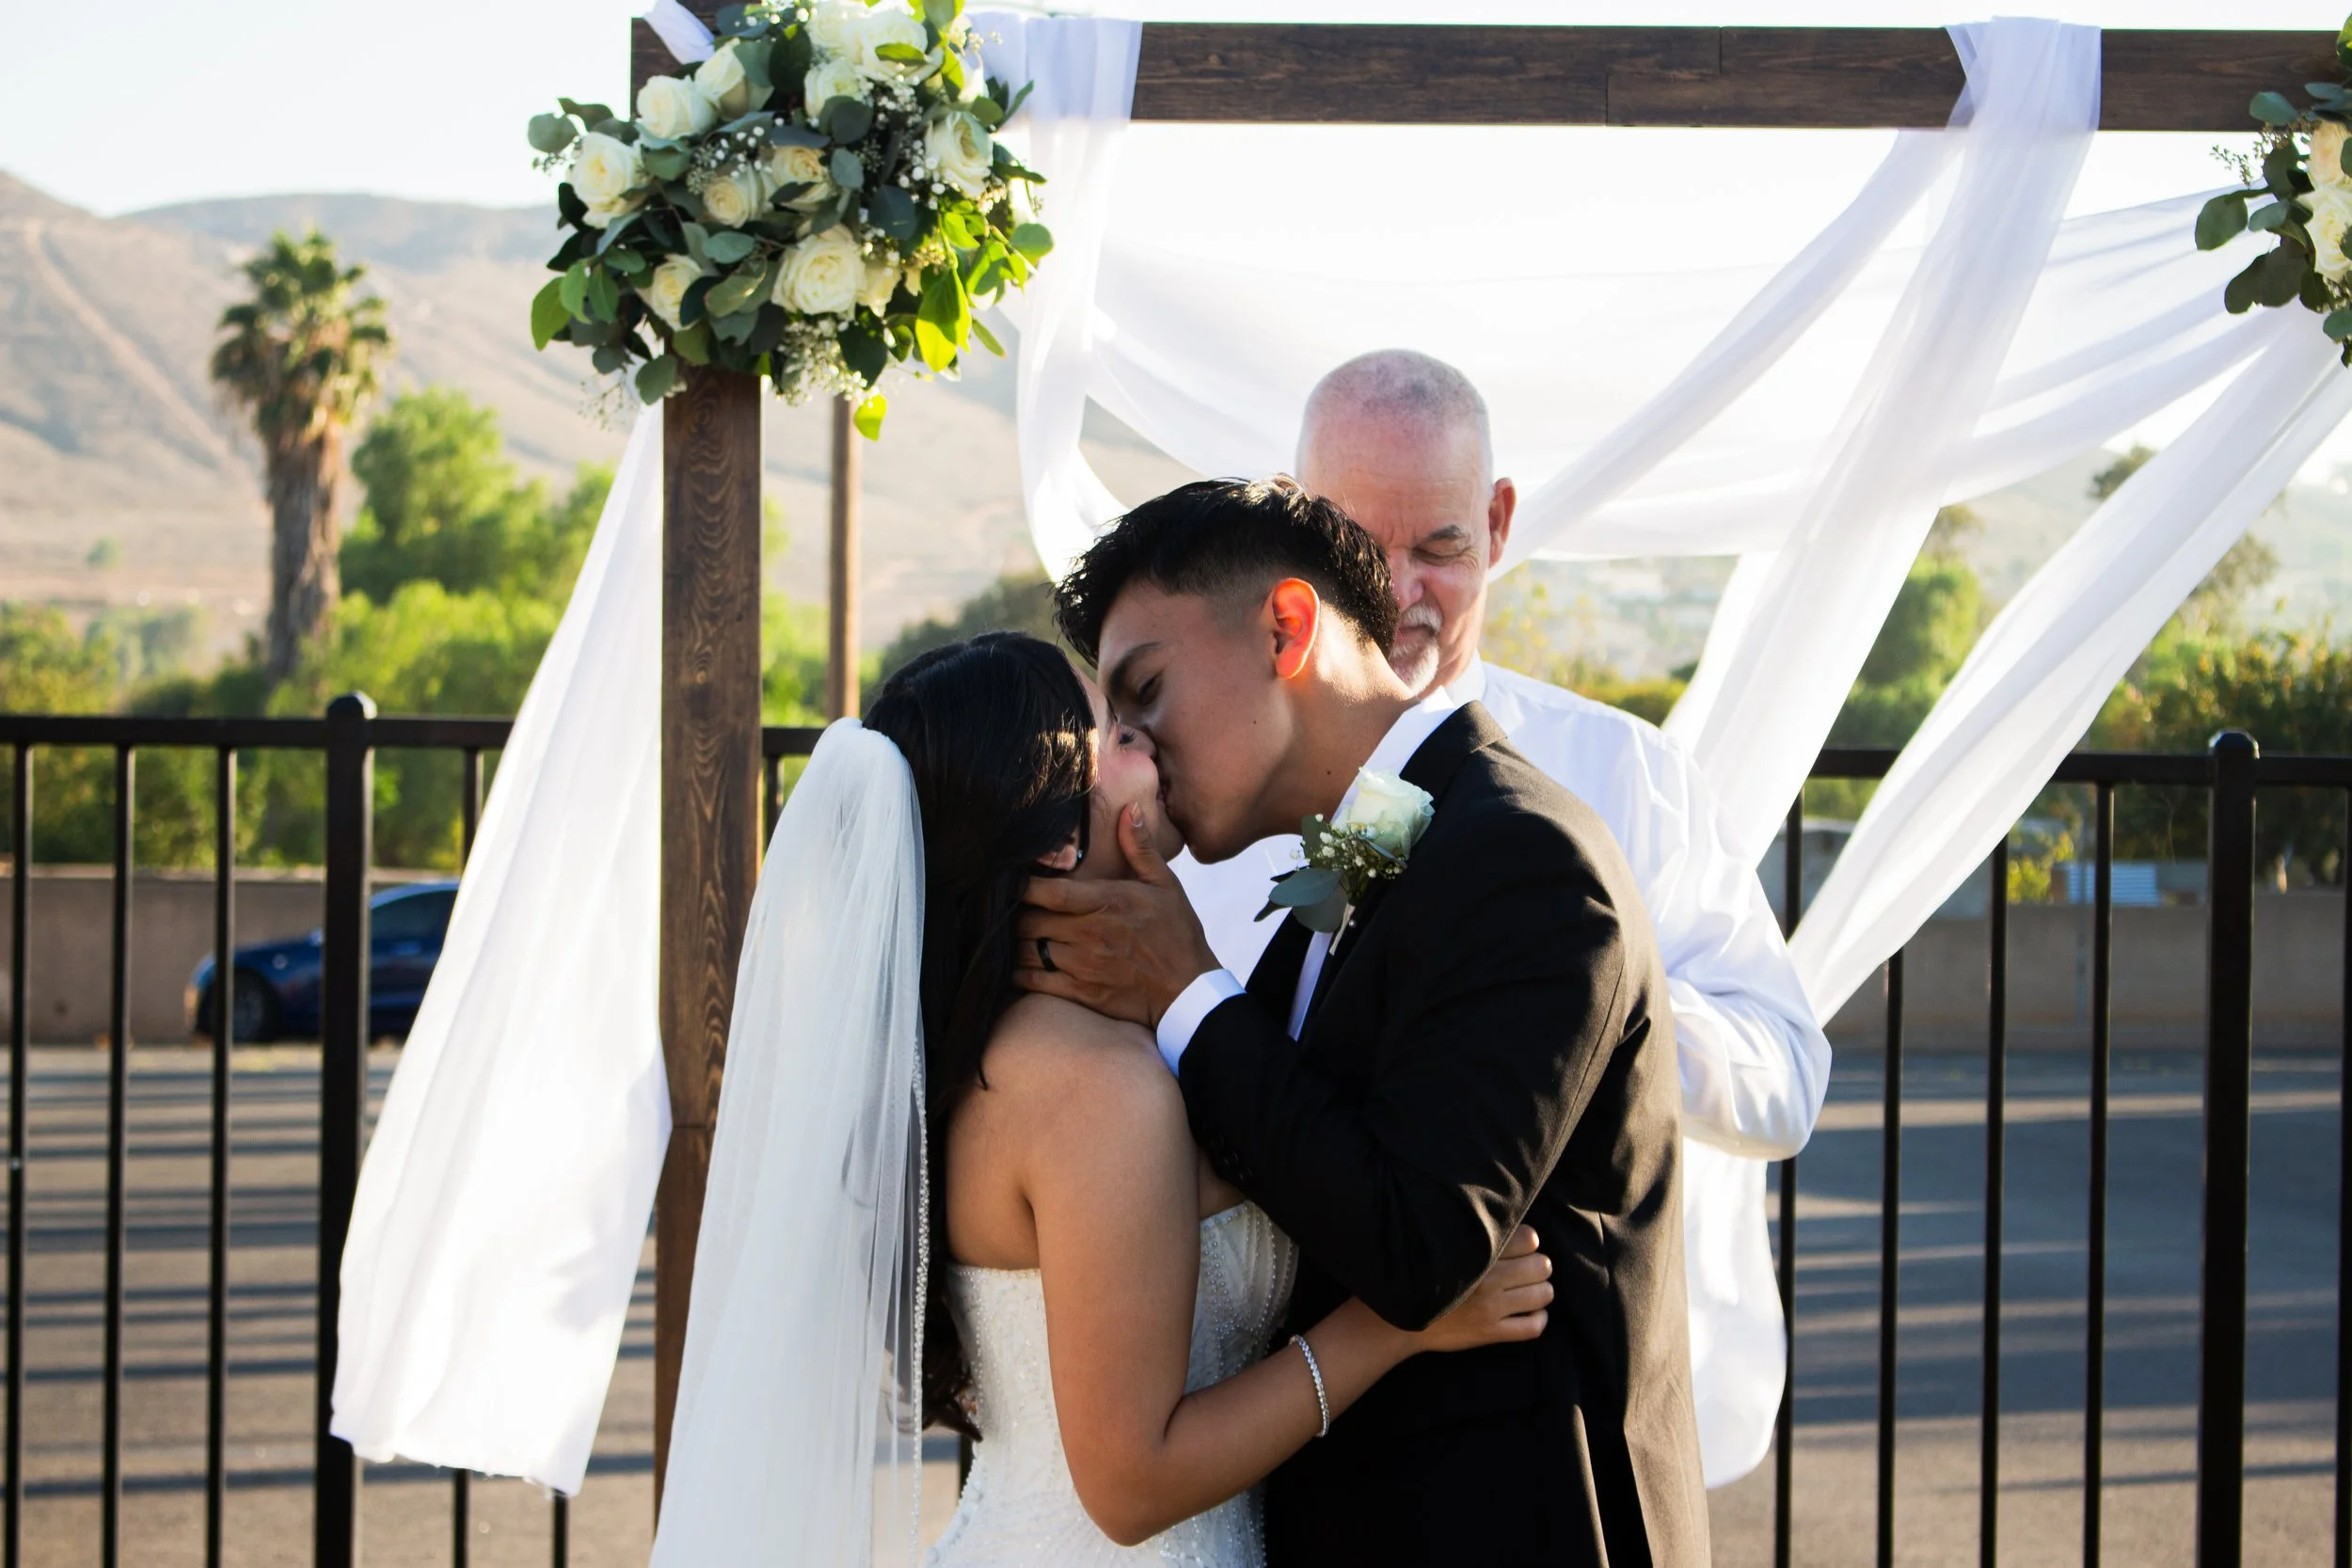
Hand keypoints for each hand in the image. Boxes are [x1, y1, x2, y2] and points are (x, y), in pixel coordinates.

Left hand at [1015, 804, 1221, 1026]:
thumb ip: (1139, 848)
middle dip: (1016, 914)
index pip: (1051, 892)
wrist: (1189, 990)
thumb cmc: (1177, 934)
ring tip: (1014, 935)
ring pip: (1027, 951)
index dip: (1024, 886)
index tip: (1013, 880)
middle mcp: (1090, 933)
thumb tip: (1130, 809)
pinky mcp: (1081, 993)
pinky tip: (1017, 965)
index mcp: (1107, 902)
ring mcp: (1083, 966)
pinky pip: (1034, 982)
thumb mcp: (1165, 885)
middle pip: (1030, 921)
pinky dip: (1018, 973)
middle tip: (1012, 909)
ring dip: (1016, 942)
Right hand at [1409, 1226, 1550, 1353]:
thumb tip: (1513, 1227)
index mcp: (1478, 1254)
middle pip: (1541, 1265)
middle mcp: (1487, 1280)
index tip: (1519, 1247)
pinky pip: (1534, 1327)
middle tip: (1526, 1268)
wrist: (1398, 1321)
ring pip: (1543, 1294)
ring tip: (1528, 1289)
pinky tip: (1531, 1312)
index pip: (1529, 1238)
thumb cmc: (1424, 1277)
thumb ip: (1476, 1237)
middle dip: (1537, 1265)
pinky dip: (1539, 1318)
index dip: (1528, 1241)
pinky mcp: (1491, 1333)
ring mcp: (1491, 1309)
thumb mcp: (1446, 1248)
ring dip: (1541, 1290)